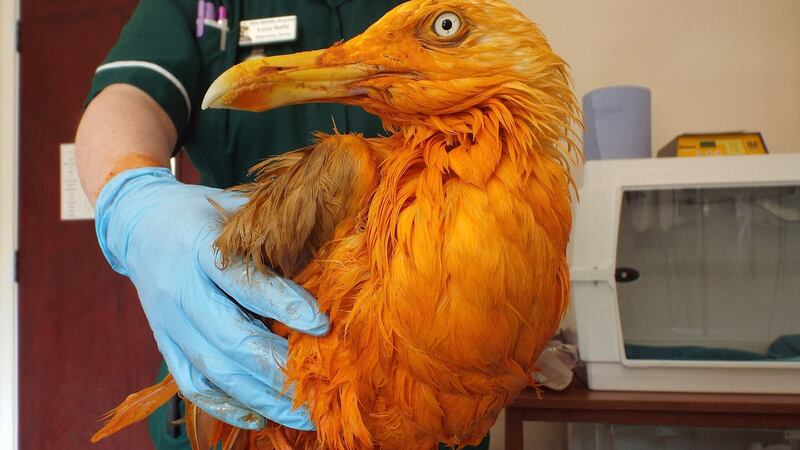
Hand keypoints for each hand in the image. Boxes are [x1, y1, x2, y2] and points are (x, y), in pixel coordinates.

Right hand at [94, 167, 328, 429]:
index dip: (281, 303)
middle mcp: (179, 289)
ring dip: (260, 398)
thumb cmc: (202, 214)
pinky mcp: (165, 345)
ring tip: (302, 416)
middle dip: (276, 368)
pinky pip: (191, 384)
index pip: (241, 282)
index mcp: (198, 247)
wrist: (138, 226)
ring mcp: (168, 323)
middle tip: (318, 391)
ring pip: (213, 369)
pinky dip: (224, 406)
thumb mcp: (235, 208)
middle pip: (228, 338)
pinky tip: (259, 418)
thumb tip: (326, 258)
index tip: (321, 324)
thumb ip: (272, 232)